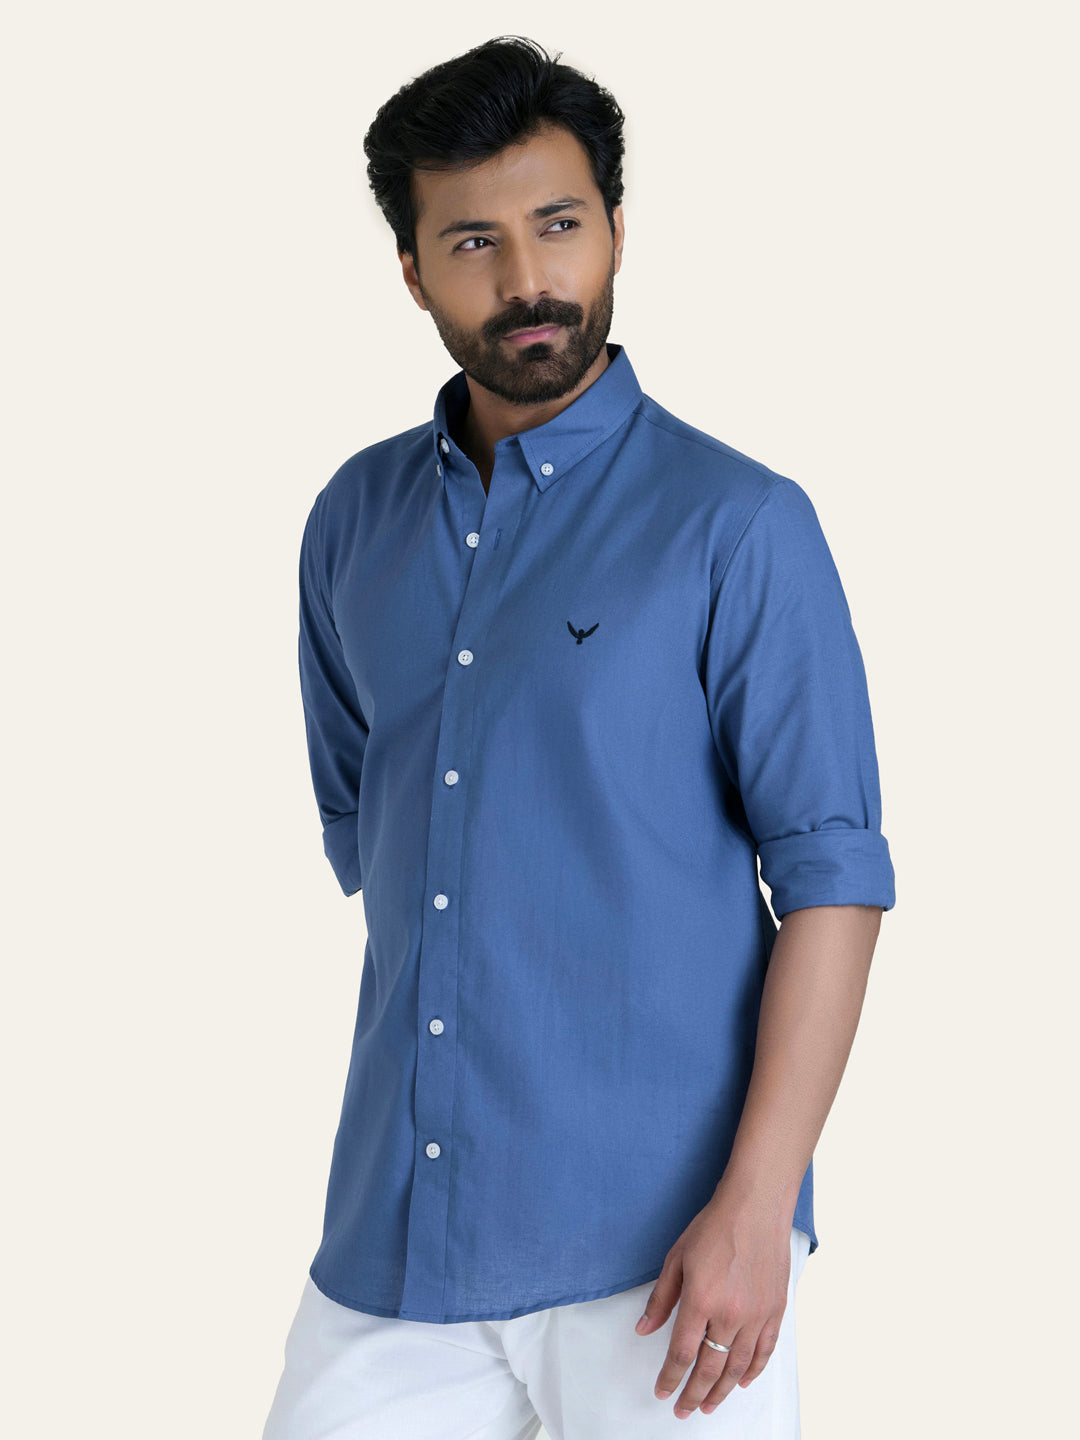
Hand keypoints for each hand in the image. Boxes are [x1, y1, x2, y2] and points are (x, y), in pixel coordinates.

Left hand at [634, 1188, 792, 1418]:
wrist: (755, 1207)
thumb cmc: (714, 1227)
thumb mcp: (676, 1258)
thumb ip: (661, 1298)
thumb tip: (645, 1329)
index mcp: (701, 1300)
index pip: (682, 1352)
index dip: (670, 1377)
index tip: (663, 1391)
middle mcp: (730, 1314)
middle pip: (709, 1368)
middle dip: (694, 1394)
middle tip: (684, 1410)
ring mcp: (756, 1315)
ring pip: (737, 1368)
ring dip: (721, 1391)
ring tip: (709, 1405)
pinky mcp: (775, 1311)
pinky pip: (764, 1352)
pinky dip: (752, 1372)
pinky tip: (741, 1383)